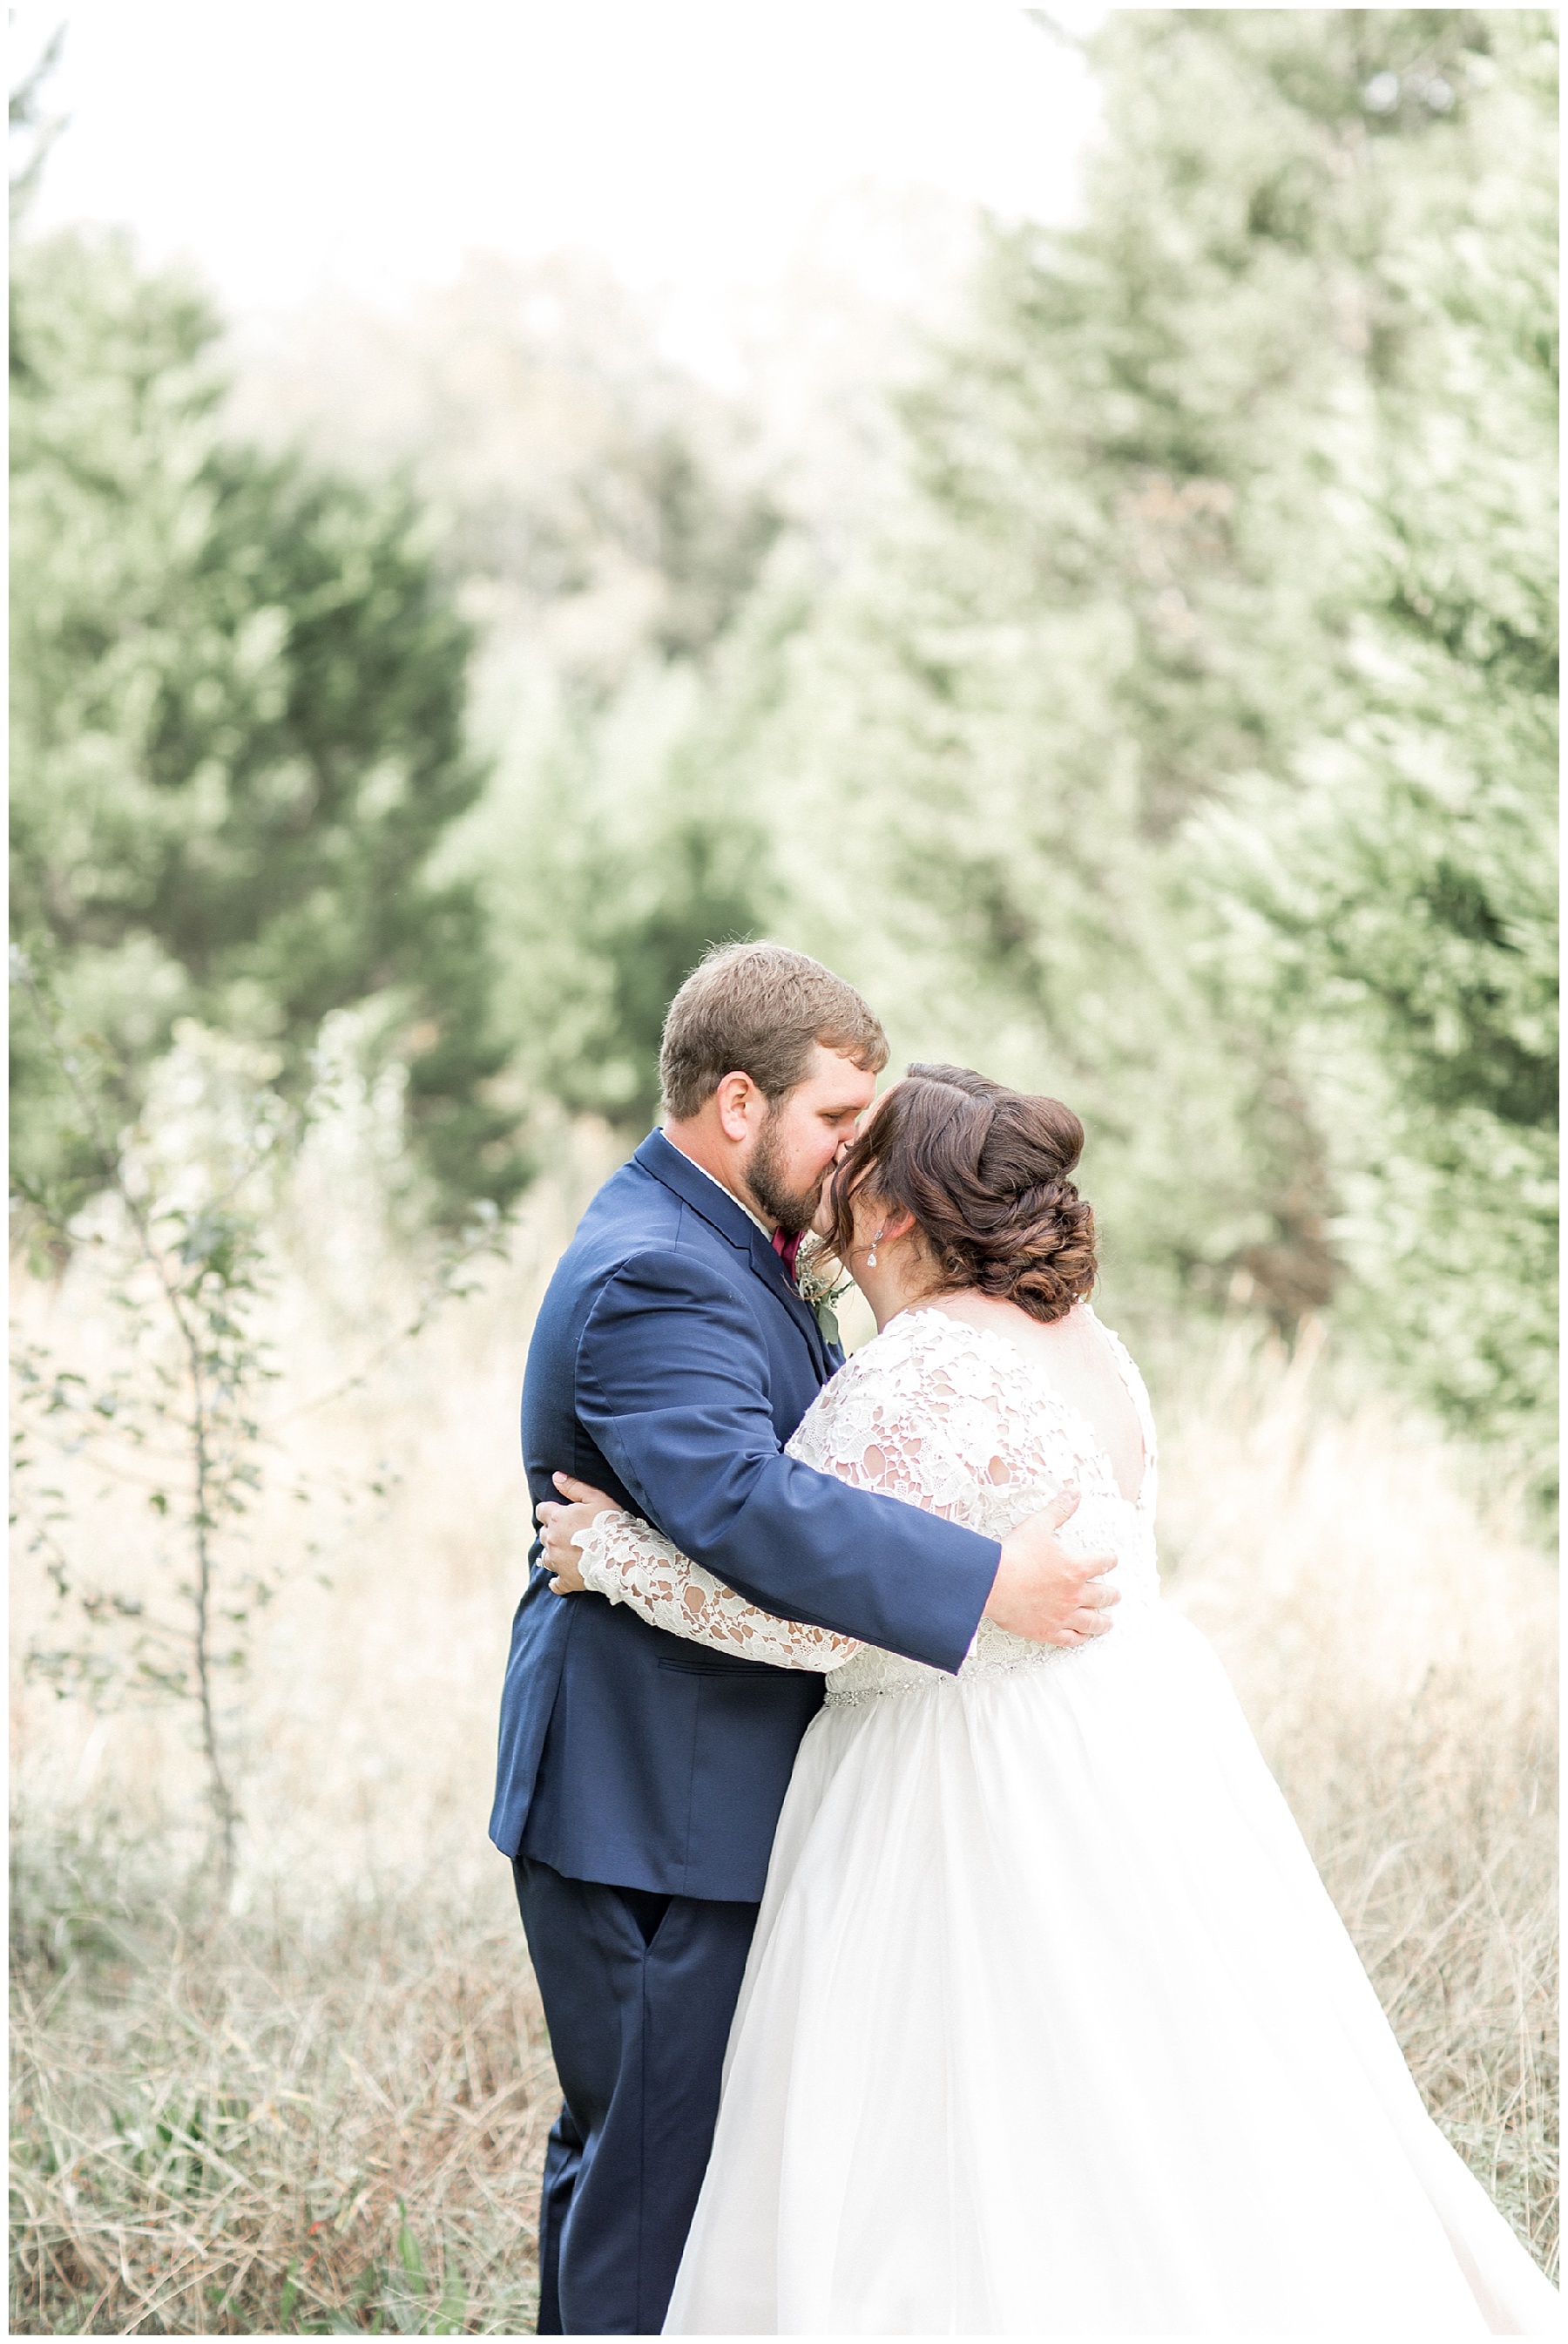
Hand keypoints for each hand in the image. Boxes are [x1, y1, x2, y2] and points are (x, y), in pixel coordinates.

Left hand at [536, 1472, 620, 1594]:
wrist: (623, 1555)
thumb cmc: (611, 1523)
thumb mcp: (596, 1497)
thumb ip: (573, 1486)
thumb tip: (555, 1477)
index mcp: (557, 1518)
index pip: (542, 1511)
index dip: (550, 1511)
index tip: (561, 1513)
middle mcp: (552, 1540)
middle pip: (543, 1534)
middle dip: (553, 1532)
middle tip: (569, 1532)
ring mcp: (558, 1562)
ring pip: (546, 1558)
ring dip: (553, 1554)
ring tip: (566, 1553)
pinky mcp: (566, 1580)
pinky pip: (555, 1584)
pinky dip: (557, 1582)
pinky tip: (561, 1580)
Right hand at [984, 1492, 1117, 1645]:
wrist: (991, 1583)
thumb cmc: (1013, 1555)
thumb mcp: (1038, 1525)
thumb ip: (1059, 1509)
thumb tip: (1075, 1491)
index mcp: (1076, 1568)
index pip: (1103, 1563)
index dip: (1109, 1560)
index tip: (1111, 1560)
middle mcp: (1074, 1594)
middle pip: (1103, 1596)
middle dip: (1111, 1595)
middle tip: (1115, 1595)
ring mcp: (1063, 1615)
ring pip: (1092, 1622)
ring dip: (1103, 1621)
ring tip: (1108, 1622)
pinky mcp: (1048, 1631)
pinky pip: (1071, 1639)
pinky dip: (1080, 1638)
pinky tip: (1083, 1637)